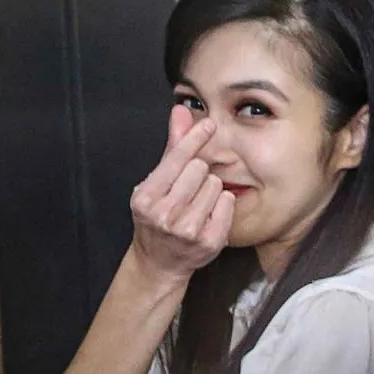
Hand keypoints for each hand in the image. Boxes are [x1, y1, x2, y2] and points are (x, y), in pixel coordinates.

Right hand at [128, 105, 234, 282]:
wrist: (159, 262)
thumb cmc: (157, 217)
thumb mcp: (156, 183)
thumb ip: (172, 147)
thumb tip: (181, 111)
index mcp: (147, 198)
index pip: (177, 158)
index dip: (195, 138)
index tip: (209, 124)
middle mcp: (164, 215)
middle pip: (200, 169)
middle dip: (199, 173)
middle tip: (189, 188)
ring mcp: (187, 231)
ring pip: (215, 185)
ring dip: (210, 189)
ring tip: (197, 204)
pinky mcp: (208, 241)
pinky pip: (227, 203)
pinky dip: (222, 205)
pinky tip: (208, 215)